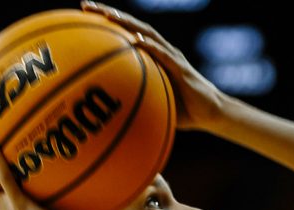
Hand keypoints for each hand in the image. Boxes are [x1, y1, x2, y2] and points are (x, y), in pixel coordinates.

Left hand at [81, 1, 228, 130]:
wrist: (210, 114)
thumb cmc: (182, 111)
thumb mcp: (153, 103)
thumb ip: (134, 101)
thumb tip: (107, 112)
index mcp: (153, 56)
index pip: (127, 33)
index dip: (106, 23)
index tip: (82, 15)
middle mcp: (161, 50)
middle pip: (132, 26)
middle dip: (109, 15)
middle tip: (86, 6)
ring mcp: (172, 56)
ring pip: (146, 33)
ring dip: (127, 23)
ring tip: (108, 16)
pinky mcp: (181, 68)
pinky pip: (163, 54)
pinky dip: (150, 46)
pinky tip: (136, 40)